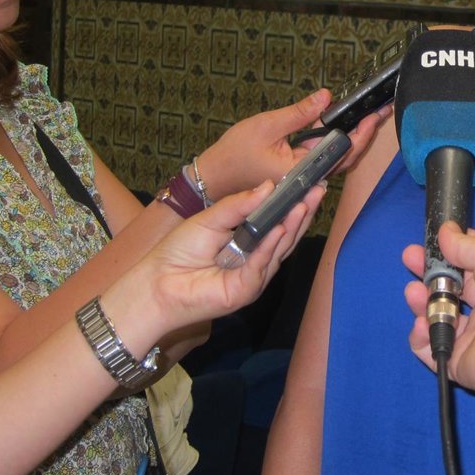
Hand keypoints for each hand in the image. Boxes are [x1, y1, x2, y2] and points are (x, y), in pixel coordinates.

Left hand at [120, 178, 319, 334]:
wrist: (156, 282)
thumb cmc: (179, 251)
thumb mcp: (211, 218)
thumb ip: (240, 205)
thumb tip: (269, 186)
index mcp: (250, 241)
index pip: (279, 220)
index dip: (295, 203)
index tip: (310, 184)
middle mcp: (258, 258)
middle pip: (287, 233)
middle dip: (303, 212)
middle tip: (318, 190)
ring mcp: (255, 275)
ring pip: (280, 248)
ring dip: (293, 225)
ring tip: (305, 203)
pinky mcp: (246, 290)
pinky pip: (262, 265)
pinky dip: (270, 246)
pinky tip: (279, 228)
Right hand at [194, 90, 389, 196]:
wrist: (215, 178)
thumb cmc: (235, 154)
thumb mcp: (266, 126)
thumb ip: (299, 113)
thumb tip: (326, 97)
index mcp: (301, 171)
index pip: (340, 152)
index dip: (360, 133)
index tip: (373, 115)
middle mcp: (307, 179)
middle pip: (346, 157)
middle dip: (365, 134)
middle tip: (381, 111)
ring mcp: (305, 178)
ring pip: (339, 160)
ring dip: (356, 138)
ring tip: (371, 116)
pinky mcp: (301, 173)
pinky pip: (327, 160)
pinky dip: (340, 144)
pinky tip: (348, 127)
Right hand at [402, 224, 474, 396]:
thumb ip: (466, 245)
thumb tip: (445, 232)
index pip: (466, 265)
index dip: (446, 253)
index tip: (426, 242)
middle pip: (449, 290)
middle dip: (427, 274)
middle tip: (409, 259)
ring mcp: (474, 337)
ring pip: (437, 319)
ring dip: (421, 302)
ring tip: (414, 292)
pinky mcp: (461, 364)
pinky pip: (433, 350)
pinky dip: (421, 337)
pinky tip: (422, 322)